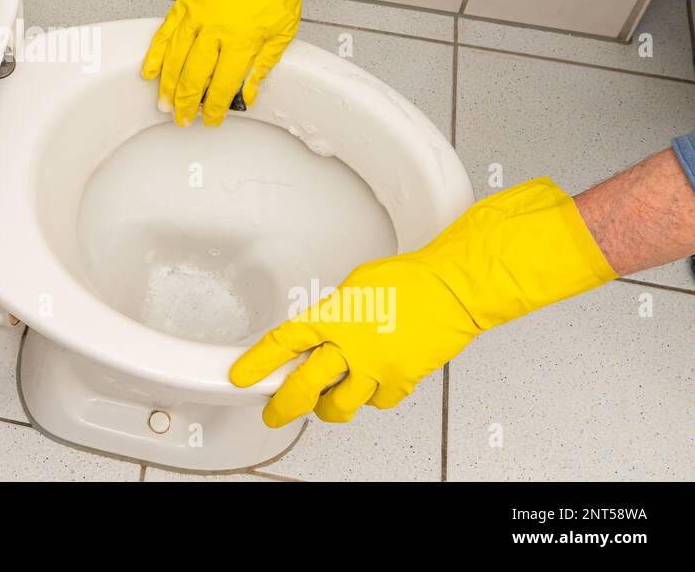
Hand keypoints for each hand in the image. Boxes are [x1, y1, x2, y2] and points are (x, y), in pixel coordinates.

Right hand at [141, 0, 376, 126]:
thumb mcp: (282, 33)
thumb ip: (262, 65)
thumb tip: (249, 92)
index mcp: (241, 41)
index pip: (223, 85)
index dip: (216, 107)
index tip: (211, 119)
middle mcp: (215, 30)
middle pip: (194, 76)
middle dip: (186, 103)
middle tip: (182, 118)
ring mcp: (198, 14)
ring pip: (175, 58)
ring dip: (168, 85)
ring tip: (164, 103)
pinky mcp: (188, 1)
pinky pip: (165, 32)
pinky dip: (156, 53)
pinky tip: (150, 70)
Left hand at [230, 178, 616, 426]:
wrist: (453, 290)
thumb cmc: (409, 281)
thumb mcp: (354, 287)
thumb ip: (331, 314)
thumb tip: (316, 331)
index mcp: (333, 315)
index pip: (282, 343)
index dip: (257, 363)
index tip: (241, 376)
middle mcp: (349, 345)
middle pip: (302, 387)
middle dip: (281, 405)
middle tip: (272, 412)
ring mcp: (375, 368)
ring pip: (337, 407)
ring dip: (325, 408)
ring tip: (322, 402)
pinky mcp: (400, 383)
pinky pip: (375, 402)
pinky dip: (369, 398)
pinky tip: (369, 384)